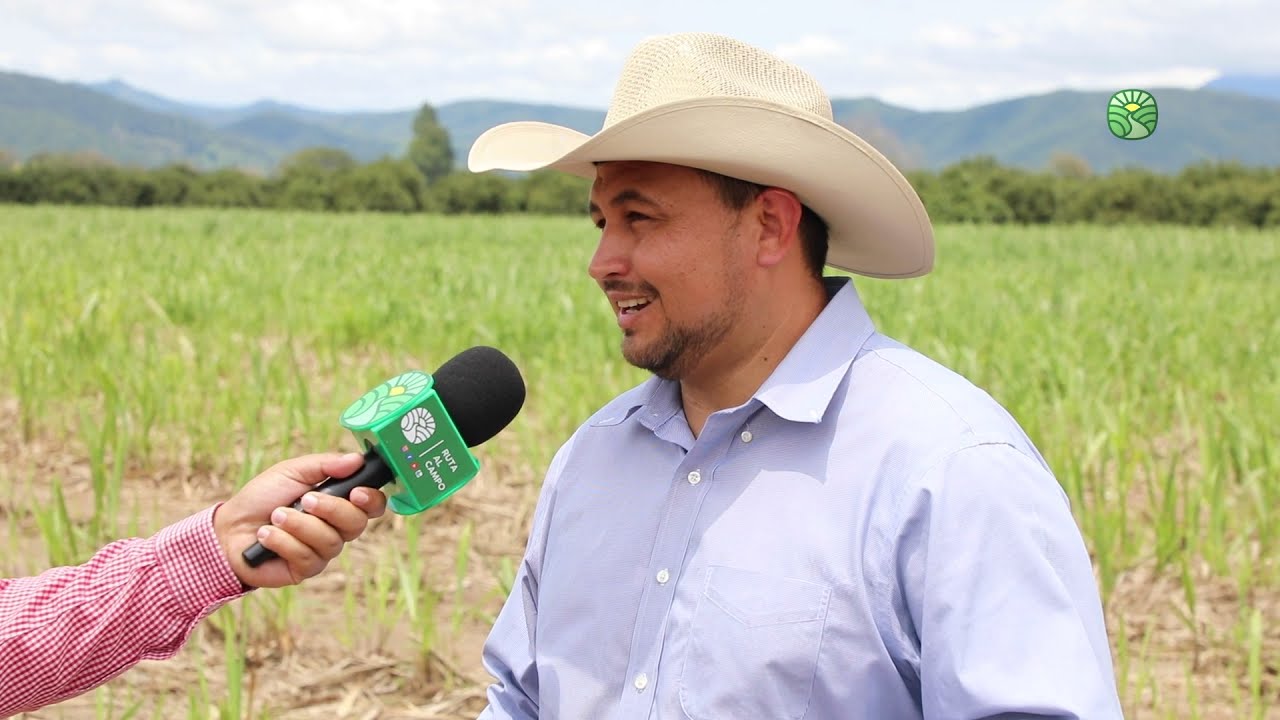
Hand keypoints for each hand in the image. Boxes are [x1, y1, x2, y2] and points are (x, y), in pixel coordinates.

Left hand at [212, 452, 387, 587]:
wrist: (228, 528)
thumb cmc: (262, 497)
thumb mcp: (292, 471)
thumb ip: (325, 464)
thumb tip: (357, 459)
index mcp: (338, 503)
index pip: (371, 506)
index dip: (371, 500)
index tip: (356, 492)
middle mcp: (335, 528)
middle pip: (357, 524)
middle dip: (331, 510)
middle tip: (305, 500)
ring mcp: (322, 551)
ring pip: (330, 541)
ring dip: (299, 525)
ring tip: (275, 517)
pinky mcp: (305, 569)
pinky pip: (307, 557)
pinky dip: (284, 542)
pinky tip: (266, 536)